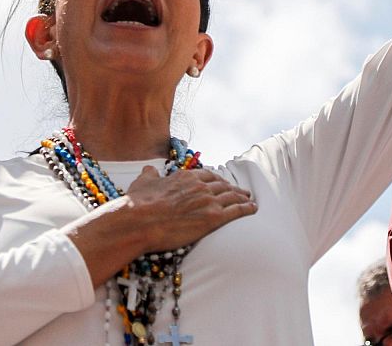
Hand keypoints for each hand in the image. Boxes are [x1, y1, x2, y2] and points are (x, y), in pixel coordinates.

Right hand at [65, 167, 256, 286]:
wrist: (140, 221)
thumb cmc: (139, 204)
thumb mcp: (142, 183)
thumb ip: (149, 175)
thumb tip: (149, 169)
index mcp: (185, 177)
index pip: (207, 175)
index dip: (217, 179)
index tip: (221, 183)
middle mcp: (199, 186)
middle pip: (222, 185)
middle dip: (232, 188)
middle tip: (240, 191)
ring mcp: (208, 201)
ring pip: (231, 197)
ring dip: (242, 197)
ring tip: (249, 199)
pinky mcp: (213, 218)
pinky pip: (235, 211)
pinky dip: (246, 209)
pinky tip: (252, 208)